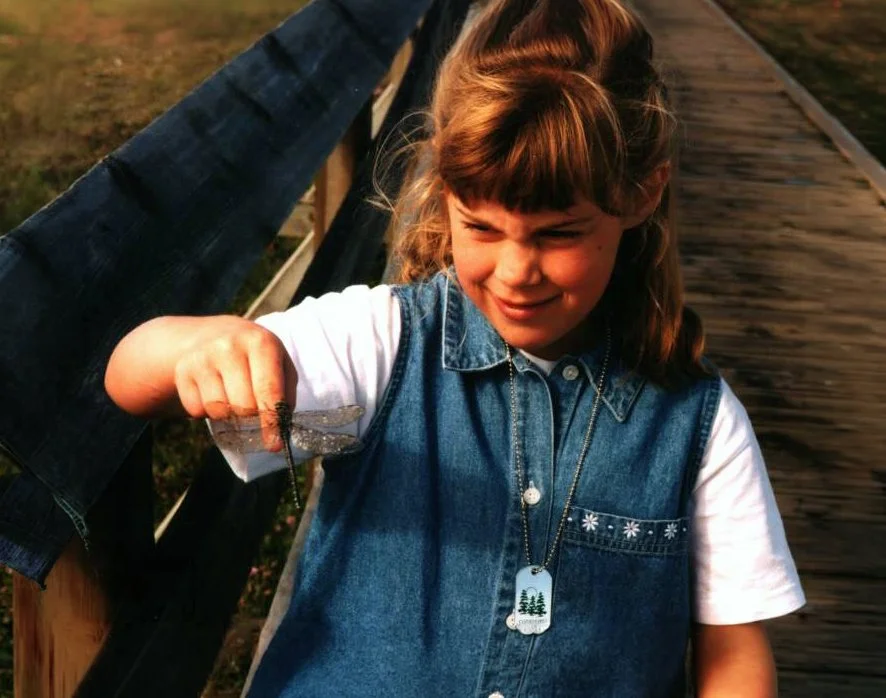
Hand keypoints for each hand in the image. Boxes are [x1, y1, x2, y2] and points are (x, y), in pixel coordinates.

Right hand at [106, 315, 297, 438]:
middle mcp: (229, 346)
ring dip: (228, 414)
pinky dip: (206, 411)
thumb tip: (278, 435)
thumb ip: (284, 398)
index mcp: (261, 343)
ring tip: (232, 396)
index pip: (268, 391)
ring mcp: (203, 356)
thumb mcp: (280, 366)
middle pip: (243, 406)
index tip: (274, 445)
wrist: (212, 335)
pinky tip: (212, 392)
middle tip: (252, 408)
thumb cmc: (257, 358)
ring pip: (218, 410)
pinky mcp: (182, 370)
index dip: (271, 422)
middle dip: (250, 416)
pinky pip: (196, 410)